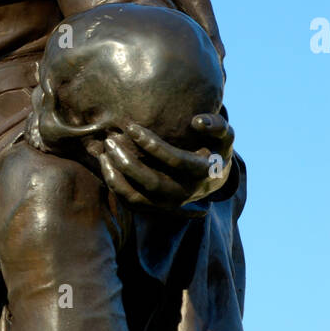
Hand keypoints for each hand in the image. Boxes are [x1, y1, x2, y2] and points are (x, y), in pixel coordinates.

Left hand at [97, 113, 233, 208]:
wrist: (212, 178)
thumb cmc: (215, 149)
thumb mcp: (225, 137)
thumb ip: (218, 126)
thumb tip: (197, 122)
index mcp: (203, 174)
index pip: (175, 161)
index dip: (152, 144)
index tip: (131, 127)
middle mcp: (186, 193)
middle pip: (152, 183)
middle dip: (128, 162)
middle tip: (110, 140)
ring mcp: (169, 205)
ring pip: (137, 198)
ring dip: (117, 177)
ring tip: (103, 153)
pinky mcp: (155, 209)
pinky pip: (130, 203)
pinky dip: (115, 187)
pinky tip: (105, 165)